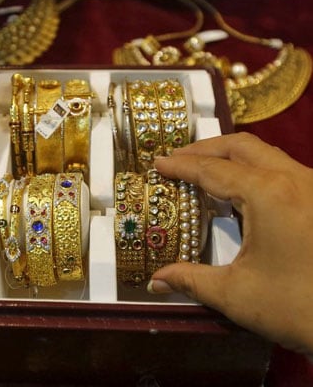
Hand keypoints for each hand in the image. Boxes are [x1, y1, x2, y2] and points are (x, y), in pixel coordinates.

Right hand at [150, 132, 312, 354]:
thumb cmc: (298, 307)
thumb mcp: (235, 293)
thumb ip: (190, 280)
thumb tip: (156, 281)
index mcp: (269, 195)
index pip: (214, 170)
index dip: (182, 166)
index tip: (157, 164)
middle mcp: (295, 181)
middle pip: (243, 147)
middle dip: (206, 149)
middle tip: (178, 159)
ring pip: (267, 156)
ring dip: (232, 158)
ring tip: (204, 171)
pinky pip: (283, 172)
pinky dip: (253, 172)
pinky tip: (239, 193)